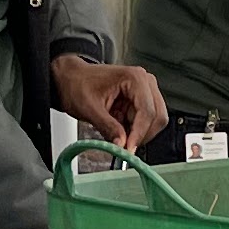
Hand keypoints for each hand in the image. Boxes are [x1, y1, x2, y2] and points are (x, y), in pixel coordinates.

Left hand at [51, 53, 167, 151]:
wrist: (71, 79)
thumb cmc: (78, 84)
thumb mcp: (90, 108)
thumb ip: (108, 127)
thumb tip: (122, 144)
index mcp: (135, 78)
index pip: (148, 111)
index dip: (139, 133)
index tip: (129, 149)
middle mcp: (145, 83)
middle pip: (157, 117)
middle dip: (141, 135)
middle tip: (123, 146)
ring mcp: (145, 92)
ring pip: (154, 122)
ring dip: (137, 133)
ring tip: (116, 133)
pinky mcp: (141, 102)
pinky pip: (146, 123)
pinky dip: (133, 130)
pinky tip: (118, 127)